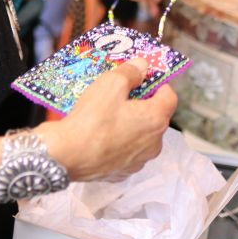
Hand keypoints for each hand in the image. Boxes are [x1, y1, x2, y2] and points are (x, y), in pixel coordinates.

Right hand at [38, 57, 176, 180]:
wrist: (68, 156)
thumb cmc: (93, 118)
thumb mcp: (110, 84)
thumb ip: (130, 72)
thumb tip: (142, 66)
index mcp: (156, 120)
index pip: (170, 96)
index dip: (157, 84)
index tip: (141, 78)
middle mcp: (154, 143)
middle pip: (155, 116)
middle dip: (141, 104)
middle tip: (119, 94)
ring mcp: (139, 161)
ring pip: (140, 135)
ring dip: (130, 124)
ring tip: (107, 115)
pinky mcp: (123, 172)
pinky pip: (125, 151)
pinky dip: (118, 142)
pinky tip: (100, 135)